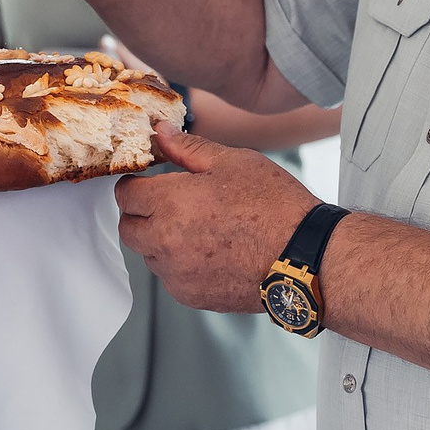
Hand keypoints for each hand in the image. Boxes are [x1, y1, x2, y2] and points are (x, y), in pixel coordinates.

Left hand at [115, 122, 317, 313]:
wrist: (304, 257)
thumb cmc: (274, 206)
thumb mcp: (233, 161)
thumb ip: (188, 148)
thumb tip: (161, 133)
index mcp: (170, 203)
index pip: (125, 195)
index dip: (137, 185)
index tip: (151, 184)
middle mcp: (165, 242)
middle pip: (128, 228)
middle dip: (143, 214)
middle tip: (172, 206)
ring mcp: (177, 273)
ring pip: (149, 255)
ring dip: (161, 241)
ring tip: (200, 229)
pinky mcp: (191, 296)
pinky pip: (171, 278)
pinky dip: (181, 266)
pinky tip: (211, 252)